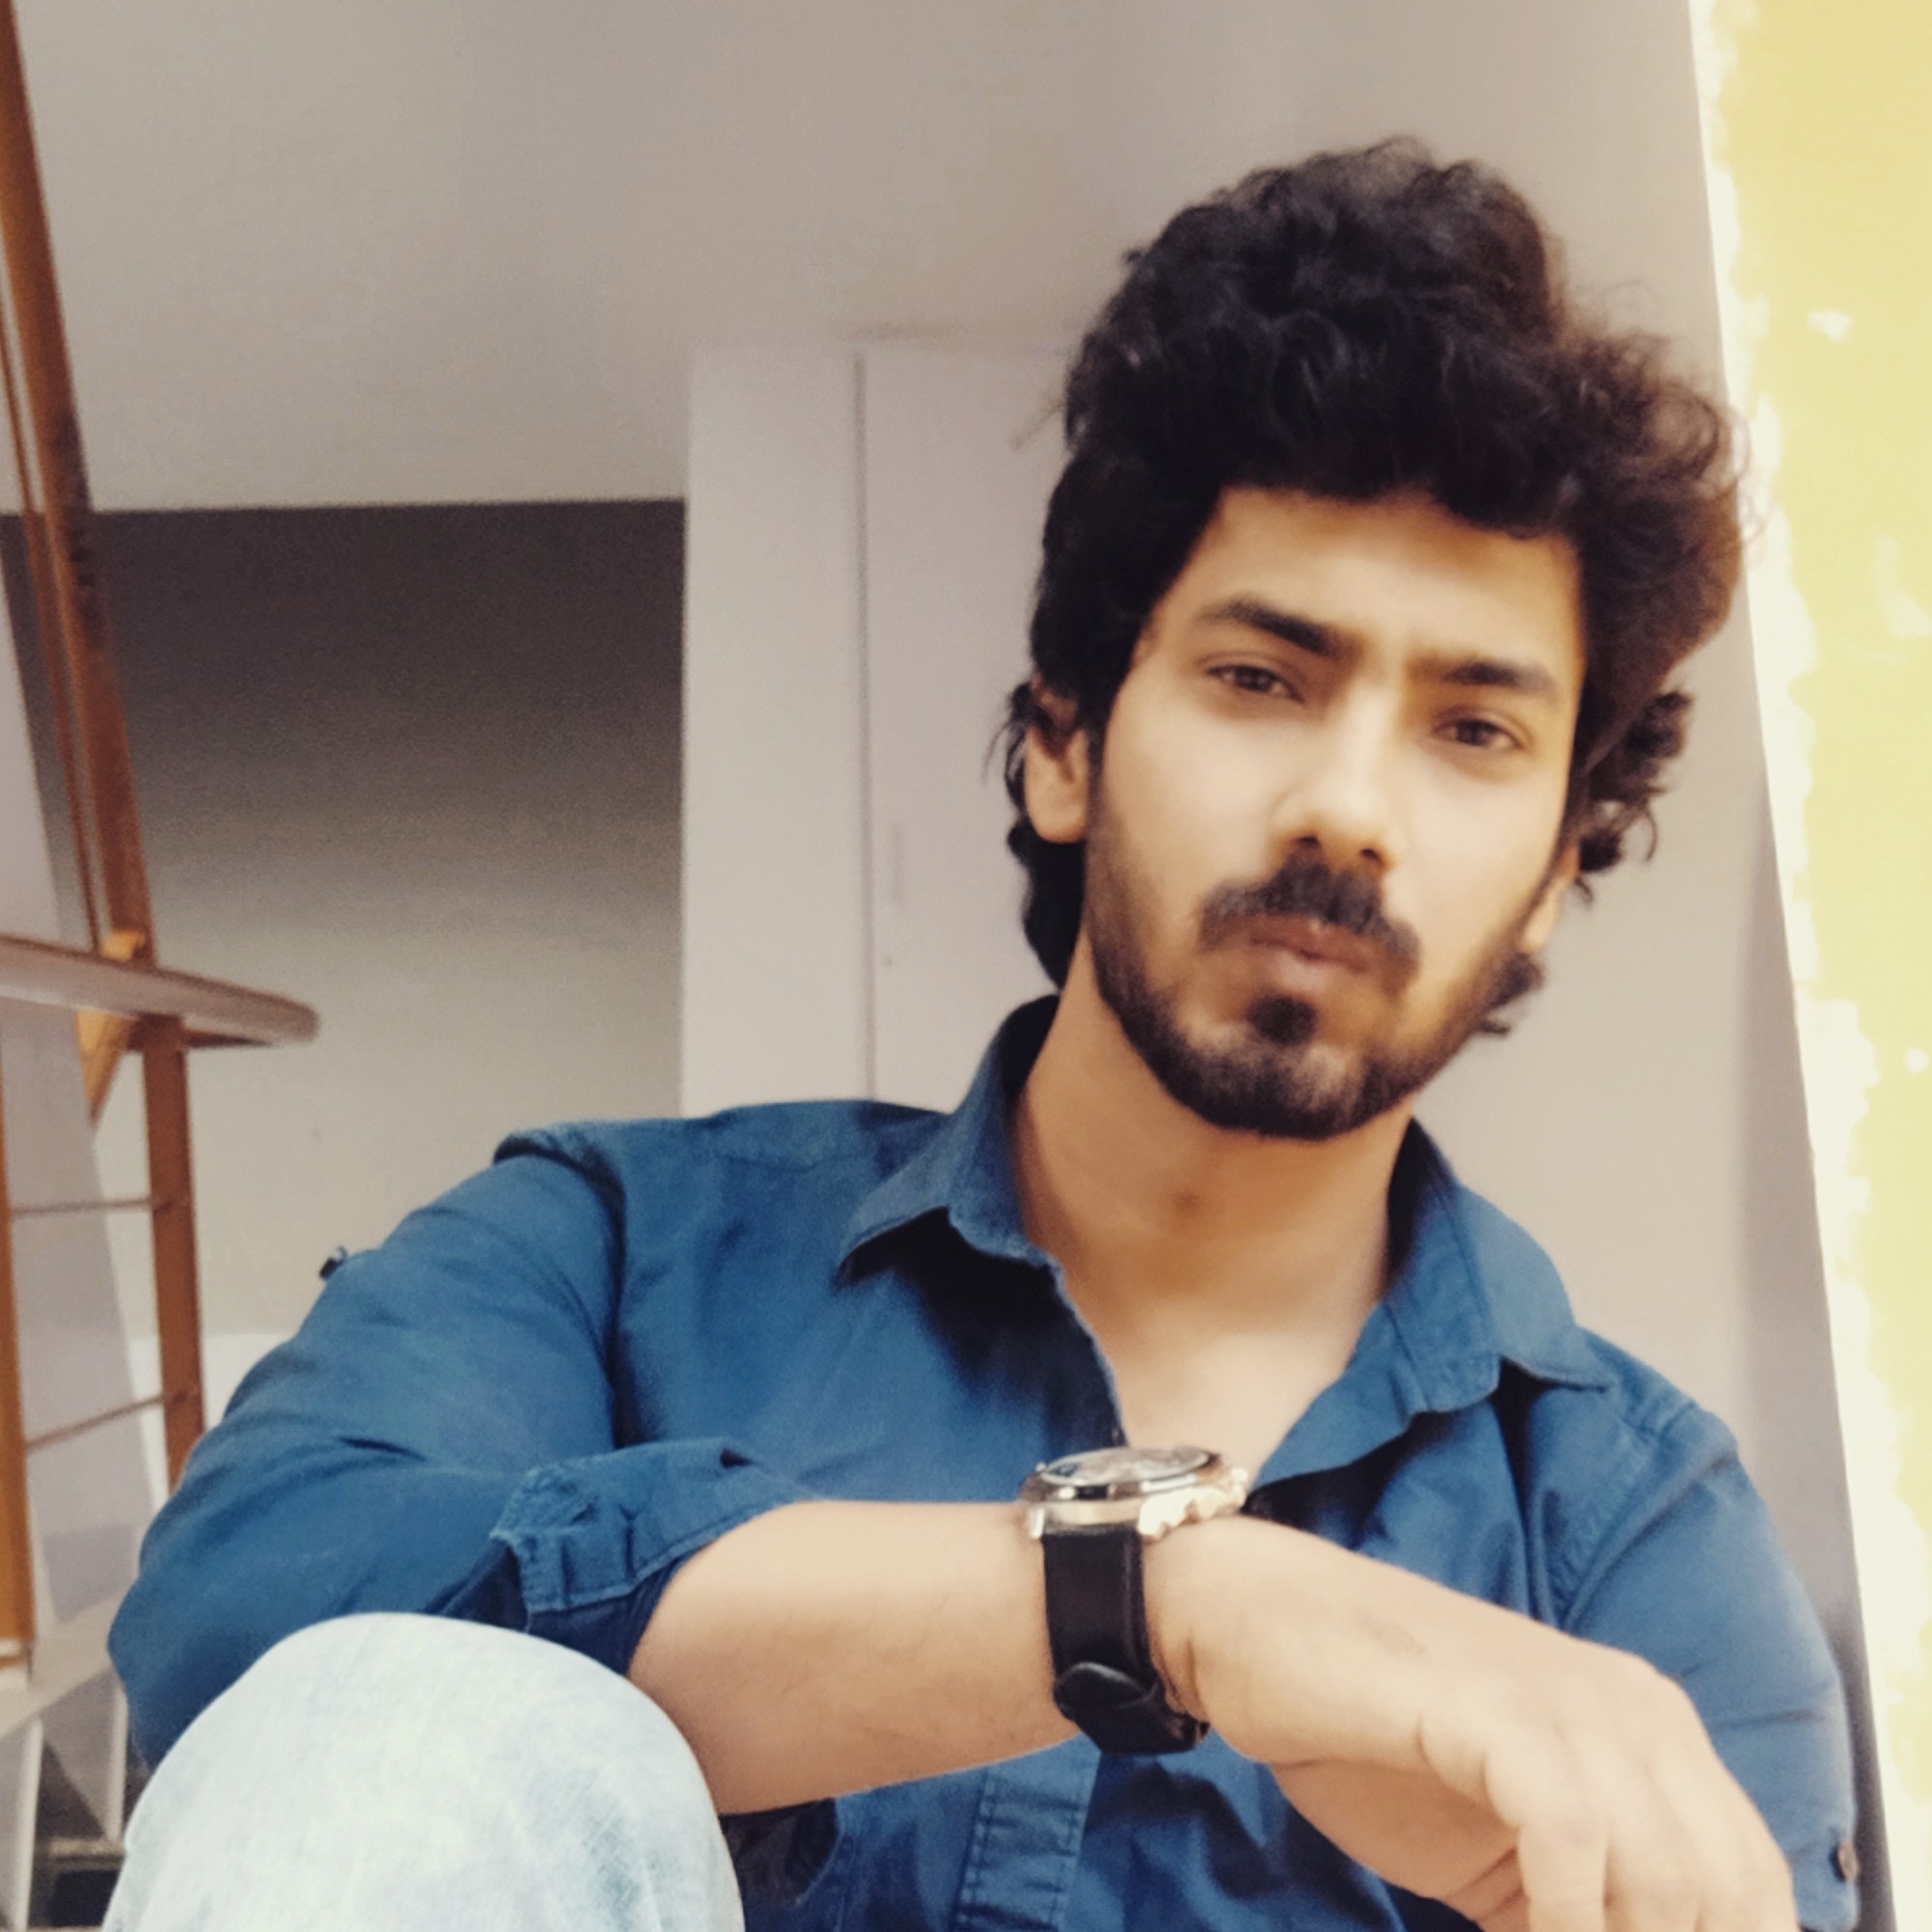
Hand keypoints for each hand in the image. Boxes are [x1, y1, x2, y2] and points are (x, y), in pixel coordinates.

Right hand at [1149, 1516, 1798, 1930]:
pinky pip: (1572, 1832)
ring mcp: (1566, 1702)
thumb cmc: (1372, 1732)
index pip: (1753, 1885)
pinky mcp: (1495, 1709)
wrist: (1258, 1624)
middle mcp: (1634, 1708)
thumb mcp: (1508, 1841)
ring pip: (1669, 1875)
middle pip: (1727, 1891)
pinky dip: (1565, 1915)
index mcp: (1652, 1731)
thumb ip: (1586, 1902)